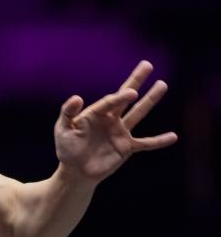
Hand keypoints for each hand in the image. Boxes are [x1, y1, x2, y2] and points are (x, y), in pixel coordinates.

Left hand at [55, 60, 177, 184]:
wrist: (75, 171)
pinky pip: (146, 143)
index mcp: (95, 113)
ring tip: (162, 84)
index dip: (120, 97)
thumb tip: (77, 97)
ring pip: (138, 113)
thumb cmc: (67, 149)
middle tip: (147, 64)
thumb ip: (67, 113)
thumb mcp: (63, 129)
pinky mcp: (127, 147)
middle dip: (136, 81)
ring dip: (150, 99)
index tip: (131, 93)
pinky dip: (159, 141)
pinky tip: (173, 136)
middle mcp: (110, 119)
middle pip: (125, 97)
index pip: (110, 102)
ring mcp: (120, 132)